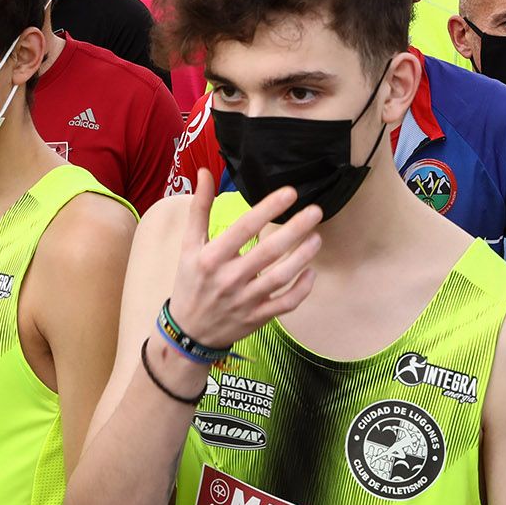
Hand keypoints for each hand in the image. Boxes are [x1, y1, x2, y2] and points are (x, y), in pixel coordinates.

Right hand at [166, 169, 321, 353]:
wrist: (189, 331)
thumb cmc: (190, 282)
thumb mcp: (188, 246)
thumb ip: (199, 208)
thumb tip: (204, 173)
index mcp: (211, 258)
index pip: (244, 228)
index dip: (268, 209)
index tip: (290, 193)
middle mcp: (229, 279)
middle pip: (269, 251)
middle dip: (295, 229)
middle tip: (315, 211)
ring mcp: (246, 300)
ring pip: (282, 277)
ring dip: (303, 256)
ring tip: (317, 238)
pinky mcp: (258, 317)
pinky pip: (286, 303)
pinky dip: (302, 289)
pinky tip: (311, 272)